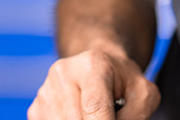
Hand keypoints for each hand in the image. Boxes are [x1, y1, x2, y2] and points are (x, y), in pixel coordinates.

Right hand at [28, 45, 159, 119]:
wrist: (99, 66)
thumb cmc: (123, 82)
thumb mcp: (143, 93)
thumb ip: (137, 115)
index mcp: (92, 65)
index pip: (94, 106)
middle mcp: (63, 74)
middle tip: (109, 115)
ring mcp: (45, 90)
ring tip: (95, 114)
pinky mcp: (36, 107)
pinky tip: (82, 116)